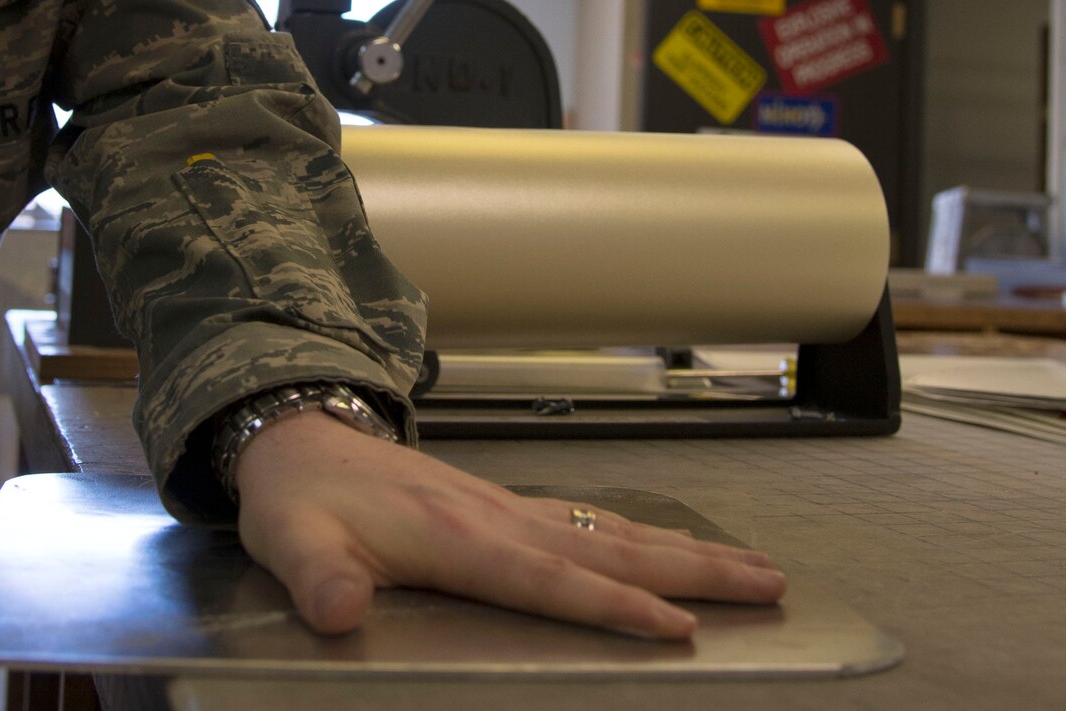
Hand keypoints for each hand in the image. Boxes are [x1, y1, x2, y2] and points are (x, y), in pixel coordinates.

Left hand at [232, 411, 785, 639]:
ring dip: (686, 552)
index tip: (677, 630)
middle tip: (772, 585)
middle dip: (694, 572)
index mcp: (456, 536)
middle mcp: (496, 517)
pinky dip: (642, 536)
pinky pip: (590, 523)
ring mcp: (506, 507)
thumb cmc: (298, 499)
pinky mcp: (502, 506)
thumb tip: (337, 614)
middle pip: (611, 549)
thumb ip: (318, 580)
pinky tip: (668, 548)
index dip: (611, 609)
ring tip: (757, 568)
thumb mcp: (292, 544)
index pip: (549, 580)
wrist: (295, 436)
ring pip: (613, 531)